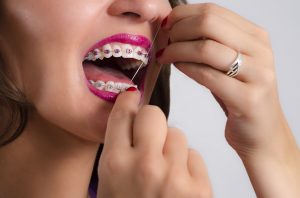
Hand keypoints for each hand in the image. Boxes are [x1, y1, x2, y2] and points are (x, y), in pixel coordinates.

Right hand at [97, 90, 211, 197]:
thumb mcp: (111, 183)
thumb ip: (119, 149)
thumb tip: (131, 115)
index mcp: (115, 166)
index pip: (122, 115)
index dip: (128, 102)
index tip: (132, 98)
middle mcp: (143, 166)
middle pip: (154, 114)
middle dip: (152, 121)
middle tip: (150, 135)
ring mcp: (174, 177)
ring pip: (177, 134)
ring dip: (171, 146)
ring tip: (165, 169)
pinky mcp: (199, 188)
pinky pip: (193, 154)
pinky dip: (187, 164)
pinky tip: (179, 183)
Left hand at [157, 3, 299, 196]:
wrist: (262, 133)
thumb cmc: (240, 97)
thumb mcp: (230, 64)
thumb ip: (211, 44)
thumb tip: (176, 28)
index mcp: (256, 37)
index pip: (213, 11)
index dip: (183, 14)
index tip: (167, 25)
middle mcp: (260, 51)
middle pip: (209, 24)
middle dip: (178, 30)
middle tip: (165, 41)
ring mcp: (257, 74)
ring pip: (206, 48)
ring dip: (177, 50)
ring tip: (165, 56)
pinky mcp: (248, 99)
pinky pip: (207, 75)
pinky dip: (186, 67)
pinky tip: (177, 66)